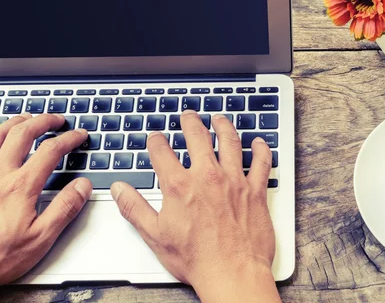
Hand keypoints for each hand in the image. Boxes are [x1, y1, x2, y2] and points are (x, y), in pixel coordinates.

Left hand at [0, 114, 90, 283]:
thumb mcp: (40, 239)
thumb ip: (65, 209)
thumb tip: (83, 186)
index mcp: (20, 186)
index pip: (51, 150)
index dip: (69, 138)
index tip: (79, 135)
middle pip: (23, 133)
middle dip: (43, 121)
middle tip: (56, 119)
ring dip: (15, 122)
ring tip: (27, 118)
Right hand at [110, 111, 279, 301]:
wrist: (232, 272)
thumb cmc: (196, 258)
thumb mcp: (155, 235)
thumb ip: (134, 208)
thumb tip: (120, 188)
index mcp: (180, 186)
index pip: (162, 152)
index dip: (156, 141)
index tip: (156, 137)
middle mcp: (208, 176)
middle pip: (198, 137)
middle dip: (190, 122)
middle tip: (188, 115)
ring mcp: (234, 180)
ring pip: (230, 142)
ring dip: (223, 127)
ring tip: (219, 119)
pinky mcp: (255, 190)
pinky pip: (261, 162)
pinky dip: (261, 149)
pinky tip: (258, 142)